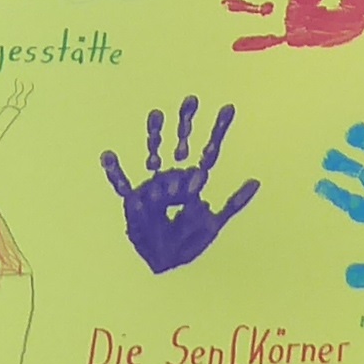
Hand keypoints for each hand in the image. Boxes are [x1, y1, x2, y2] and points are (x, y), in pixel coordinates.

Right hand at [103, 98, 258, 274]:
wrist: (161, 263)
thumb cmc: (187, 244)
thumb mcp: (214, 225)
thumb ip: (233, 205)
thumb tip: (255, 181)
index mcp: (194, 184)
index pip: (210, 152)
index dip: (218, 131)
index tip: (228, 109)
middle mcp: (174, 178)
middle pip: (182, 145)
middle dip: (187, 123)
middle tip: (192, 100)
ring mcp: (153, 187)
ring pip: (155, 154)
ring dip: (156, 137)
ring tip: (156, 115)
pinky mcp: (134, 201)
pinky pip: (123, 184)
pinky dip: (115, 172)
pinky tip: (108, 156)